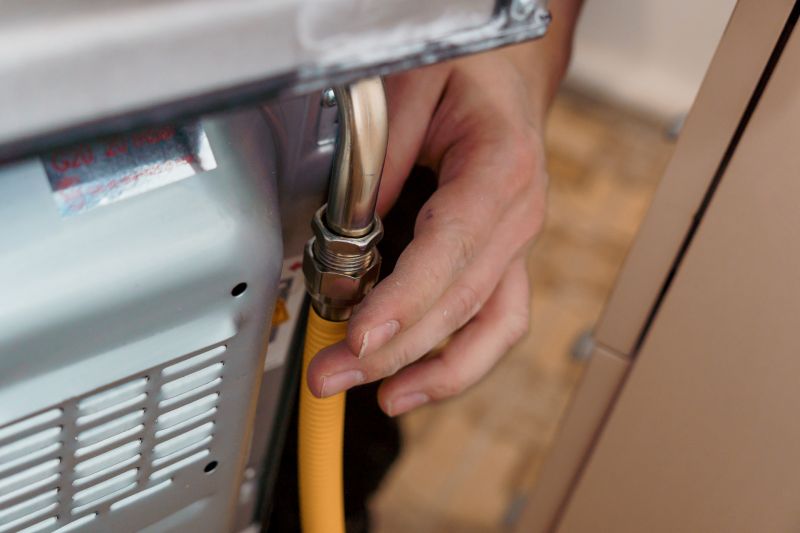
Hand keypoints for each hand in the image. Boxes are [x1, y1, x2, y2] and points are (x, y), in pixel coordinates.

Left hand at [306, 52, 548, 415]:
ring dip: (433, 372)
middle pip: (462, 302)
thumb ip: (381, 157)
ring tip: (379, 397)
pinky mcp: (503, 261)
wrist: (509, 78)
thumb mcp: (412, 87)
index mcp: (502, 167)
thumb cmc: (468, 76)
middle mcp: (520, 215)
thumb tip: (351, 228)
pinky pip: (492, 323)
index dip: (405, 302)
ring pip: (491, 328)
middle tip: (331, 373)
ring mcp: (517, 244)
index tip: (360, 337)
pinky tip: (413, 381)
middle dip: (395, 349)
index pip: (451, 251)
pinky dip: (455, 360)